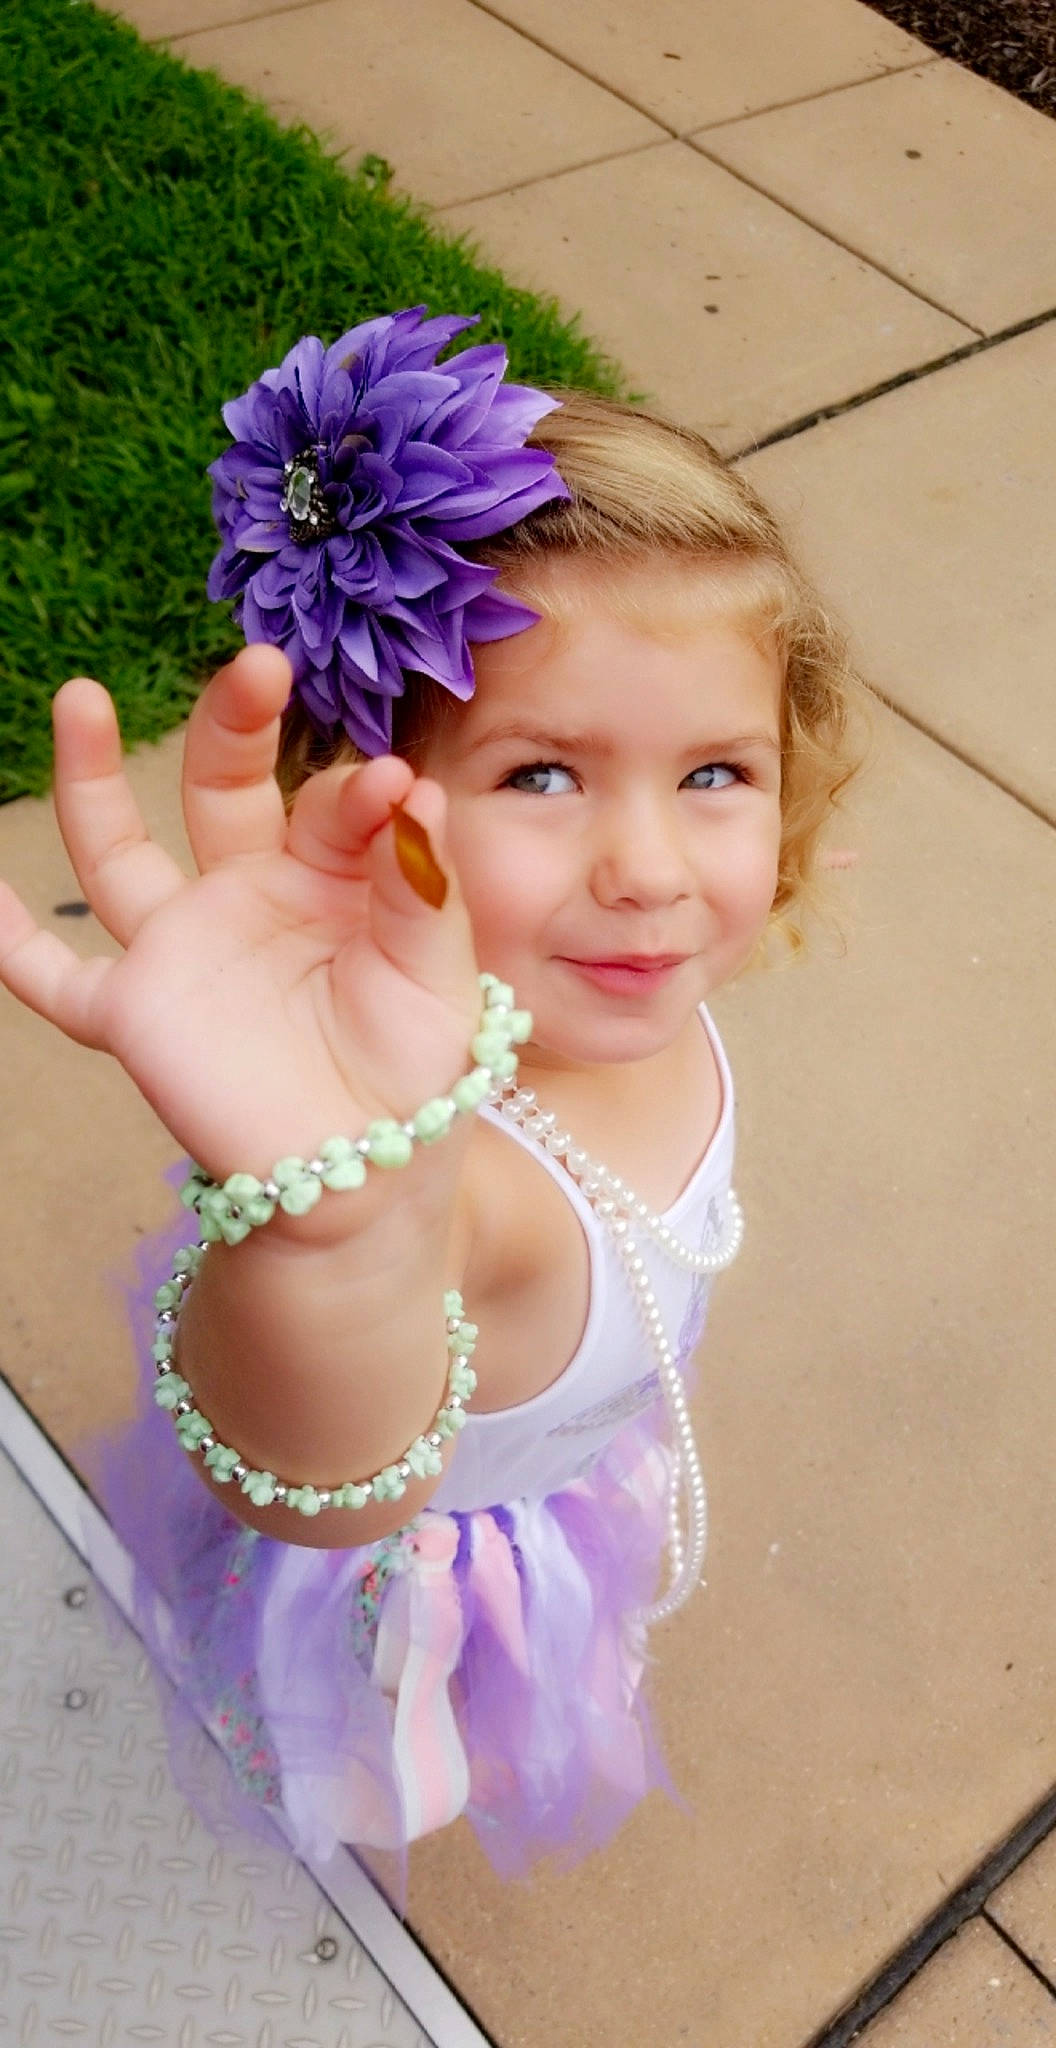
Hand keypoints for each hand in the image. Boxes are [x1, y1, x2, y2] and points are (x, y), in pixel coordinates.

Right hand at [0, 648, 480, 1199]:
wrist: (367, 1178)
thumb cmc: (414, 1073)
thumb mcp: (437, 975)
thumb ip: (421, 890)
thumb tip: (410, 788)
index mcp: (331, 879)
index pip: (330, 809)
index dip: (356, 795)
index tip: (389, 784)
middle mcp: (248, 897)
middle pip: (222, 790)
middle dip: (236, 726)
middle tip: (259, 665)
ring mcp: (183, 950)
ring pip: (118, 854)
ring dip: (91, 779)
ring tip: (80, 696)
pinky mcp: (135, 1013)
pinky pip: (57, 979)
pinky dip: (13, 944)